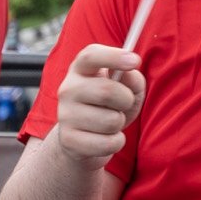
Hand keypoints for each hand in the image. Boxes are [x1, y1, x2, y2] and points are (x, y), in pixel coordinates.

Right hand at [44, 44, 144, 164]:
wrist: (83, 139)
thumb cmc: (109, 107)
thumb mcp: (126, 89)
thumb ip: (132, 79)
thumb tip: (129, 73)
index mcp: (81, 69)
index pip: (91, 56)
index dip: (113, 56)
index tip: (135, 61)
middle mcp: (68, 88)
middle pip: (107, 91)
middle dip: (126, 100)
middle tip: (123, 103)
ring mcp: (65, 114)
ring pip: (111, 121)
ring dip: (120, 123)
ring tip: (110, 122)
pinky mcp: (68, 140)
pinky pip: (108, 143)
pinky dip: (116, 142)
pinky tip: (105, 138)